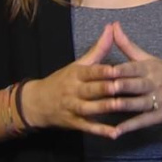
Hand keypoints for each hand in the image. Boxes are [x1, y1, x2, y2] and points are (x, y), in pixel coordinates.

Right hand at [21, 23, 121, 138]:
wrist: (37, 103)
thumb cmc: (63, 80)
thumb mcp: (79, 64)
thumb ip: (98, 48)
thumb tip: (111, 27)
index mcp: (76, 74)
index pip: (91, 71)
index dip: (104, 71)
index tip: (117, 69)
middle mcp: (74, 90)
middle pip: (92, 89)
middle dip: (107, 89)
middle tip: (123, 87)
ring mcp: (73, 108)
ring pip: (91, 108)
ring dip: (106, 108)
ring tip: (122, 107)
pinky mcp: (75, 123)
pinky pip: (89, 127)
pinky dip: (101, 131)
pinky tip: (115, 133)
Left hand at [109, 21, 161, 135]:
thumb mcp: (149, 58)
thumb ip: (127, 45)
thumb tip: (113, 25)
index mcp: (150, 68)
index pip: (134, 68)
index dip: (120, 69)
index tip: (106, 69)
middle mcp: (154, 83)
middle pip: (136, 85)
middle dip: (122, 86)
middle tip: (106, 87)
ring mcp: (158, 101)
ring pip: (138, 104)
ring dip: (124, 106)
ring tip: (109, 107)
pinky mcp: (159, 116)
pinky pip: (143, 121)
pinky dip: (129, 127)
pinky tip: (116, 131)